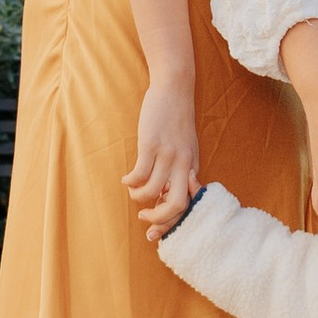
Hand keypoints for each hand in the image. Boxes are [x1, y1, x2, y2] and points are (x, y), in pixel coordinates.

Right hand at [126, 79, 200, 239]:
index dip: (170, 222)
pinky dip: (130, 182)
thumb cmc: (177, 120)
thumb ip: (181, 171)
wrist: (174, 89)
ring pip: (153, 192)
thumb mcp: (186, 147)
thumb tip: (165, 196)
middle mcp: (183, 164)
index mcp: (192, 167)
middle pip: (178, 205)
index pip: (188, 204)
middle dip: (159, 220)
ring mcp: (168, 154)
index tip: (154, 229)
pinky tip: (126, 178)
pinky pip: (139, 174)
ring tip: (132, 190)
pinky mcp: (151, 144)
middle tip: (143, 218)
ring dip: (138, 197)